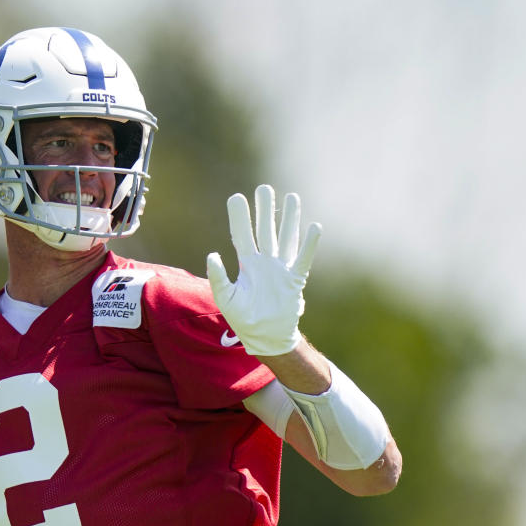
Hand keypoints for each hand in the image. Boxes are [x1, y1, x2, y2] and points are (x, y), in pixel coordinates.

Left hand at [206, 185, 321, 355]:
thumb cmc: (244, 319)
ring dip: (289, 219)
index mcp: (247, 264)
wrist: (266, 337)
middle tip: (264, 188)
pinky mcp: (295, 280)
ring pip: (285, 238)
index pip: (242, 235)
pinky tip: (314, 227)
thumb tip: (211, 255)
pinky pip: (303, 258)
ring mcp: (281, 269)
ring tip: (292, 197)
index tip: (236, 197)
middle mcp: (265, 262)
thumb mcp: (225, 298)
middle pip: (265, 230)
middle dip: (265, 210)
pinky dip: (309, 244)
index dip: (239, 217)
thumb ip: (217, 277)